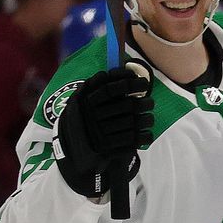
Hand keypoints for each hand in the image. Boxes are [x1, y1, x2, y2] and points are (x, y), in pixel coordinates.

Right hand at [55, 64, 151, 200]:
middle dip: (144, 103)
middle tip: (150, 102)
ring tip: (149, 118)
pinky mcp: (107, 150)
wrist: (72, 152)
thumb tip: (118, 69)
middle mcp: (91, 117)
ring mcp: (99, 134)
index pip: (110, 88)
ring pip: (133, 123)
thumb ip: (95, 86)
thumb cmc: (82, 121)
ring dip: (147, 119)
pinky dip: (144, 136)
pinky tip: (147, 134)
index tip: (142, 81)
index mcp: (83, 102)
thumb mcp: (80, 101)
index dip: (129, 82)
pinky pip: (133, 141)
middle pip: (128, 106)